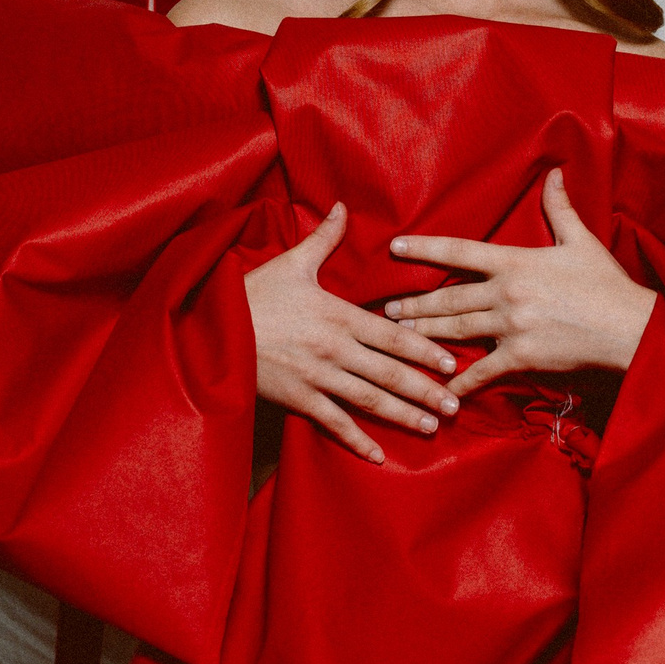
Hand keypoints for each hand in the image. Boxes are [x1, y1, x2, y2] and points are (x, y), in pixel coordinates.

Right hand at [246, 202, 462, 464]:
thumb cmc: (251, 293)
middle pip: (390, 373)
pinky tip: (378, 456)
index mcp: (338, 315)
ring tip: (431, 427)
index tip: (451, 364)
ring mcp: (317, 377)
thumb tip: (342, 207)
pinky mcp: (297, 398)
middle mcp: (334, 349)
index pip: (392, 336)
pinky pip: (333, 423)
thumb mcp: (291, 263)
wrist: (209, 328)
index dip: (424, 350)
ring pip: (369, 400)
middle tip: (455, 406)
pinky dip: (356, 440)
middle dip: (425, 391)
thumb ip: (324, 239)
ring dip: (402, 415)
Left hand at [384, 169, 656, 396]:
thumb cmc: (605, 284)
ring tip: (401, 335)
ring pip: (457, 329)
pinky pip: (482, 372)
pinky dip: (459, 382)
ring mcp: (511, 327)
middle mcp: (506, 293)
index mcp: (516, 262)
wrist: (629, 327)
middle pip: (449, 297)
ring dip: (425, 333)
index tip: (395, 247)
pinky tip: (440, 389)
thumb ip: (559, 209)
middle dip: (415, 303)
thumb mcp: (581, 241)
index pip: (460, 251)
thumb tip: (555, 173)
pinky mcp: (521, 357)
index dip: (425, 248)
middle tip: (387, 308)